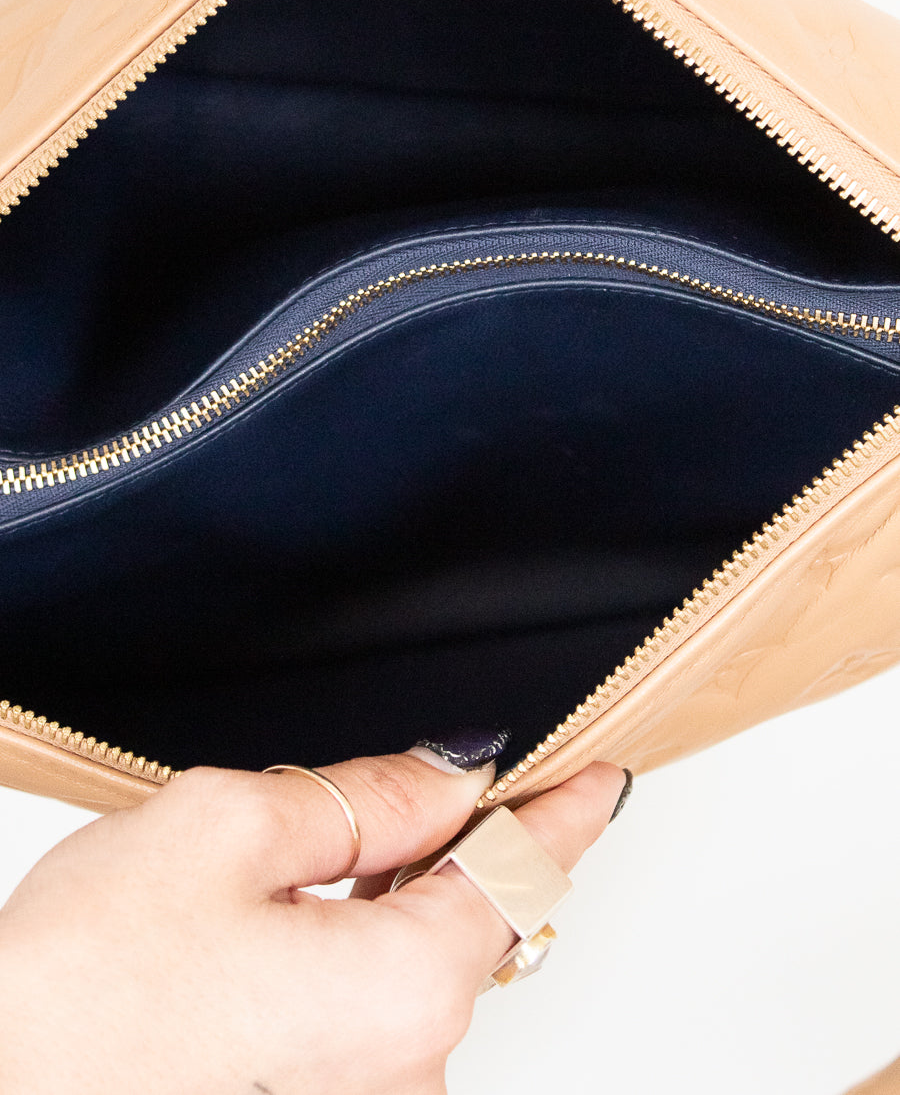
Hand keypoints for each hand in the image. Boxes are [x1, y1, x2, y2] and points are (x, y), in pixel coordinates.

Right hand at [0, 750, 627, 1093]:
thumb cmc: (75, 987)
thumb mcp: (229, 830)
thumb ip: (367, 797)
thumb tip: (453, 772)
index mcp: (402, 989)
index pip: (523, 869)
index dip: (567, 807)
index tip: (600, 773)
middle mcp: (403, 1066)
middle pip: (479, 915)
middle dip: (475, 835)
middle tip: (459, 769)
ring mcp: (364, 1093)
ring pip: (425, 956)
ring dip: (416, 884)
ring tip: (367, 828)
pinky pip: (382, 1001)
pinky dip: (377, 936)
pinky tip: (336, 895)